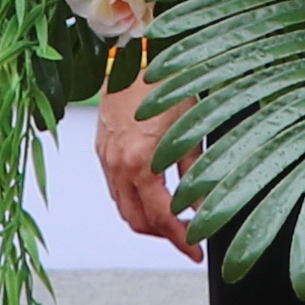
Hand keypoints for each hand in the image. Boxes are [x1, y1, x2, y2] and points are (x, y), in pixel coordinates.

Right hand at [97, 82, 203, 261]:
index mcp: (140, 162)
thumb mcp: (191, 130)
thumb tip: (202, 206)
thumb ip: (194, 173)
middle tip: (187, 238)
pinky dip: (133, 199)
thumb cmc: (167, 83)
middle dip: (162, 235)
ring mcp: (105, 156)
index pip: (161, 219)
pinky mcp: (102, 147)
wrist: (136, 52)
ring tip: (174, 219)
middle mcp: (117, 163)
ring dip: (146, 219)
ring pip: (122, 207)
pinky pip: (115, 187)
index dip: (181, 240)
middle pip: (136, 221)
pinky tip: (154, 193)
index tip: (196, 252)